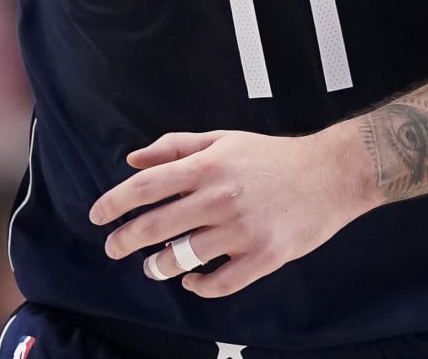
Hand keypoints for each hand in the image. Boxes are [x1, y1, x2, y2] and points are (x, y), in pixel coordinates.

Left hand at [89, 124, 371, 296]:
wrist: (331, 174)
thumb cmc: (272, 156)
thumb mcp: (223, 139)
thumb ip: (175, 146)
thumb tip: (132, 159)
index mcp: (207, 166)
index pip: (146, 186)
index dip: (114, 203)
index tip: (96, 216)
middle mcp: (219, 198)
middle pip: (156, 226)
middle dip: (125, 241)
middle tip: (113, 248)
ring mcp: (242, 230)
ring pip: (183, 259)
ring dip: (159, 266)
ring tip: (152, 267)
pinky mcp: (264, 257)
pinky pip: (220, 283)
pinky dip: (199, 287)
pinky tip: (191, 282)